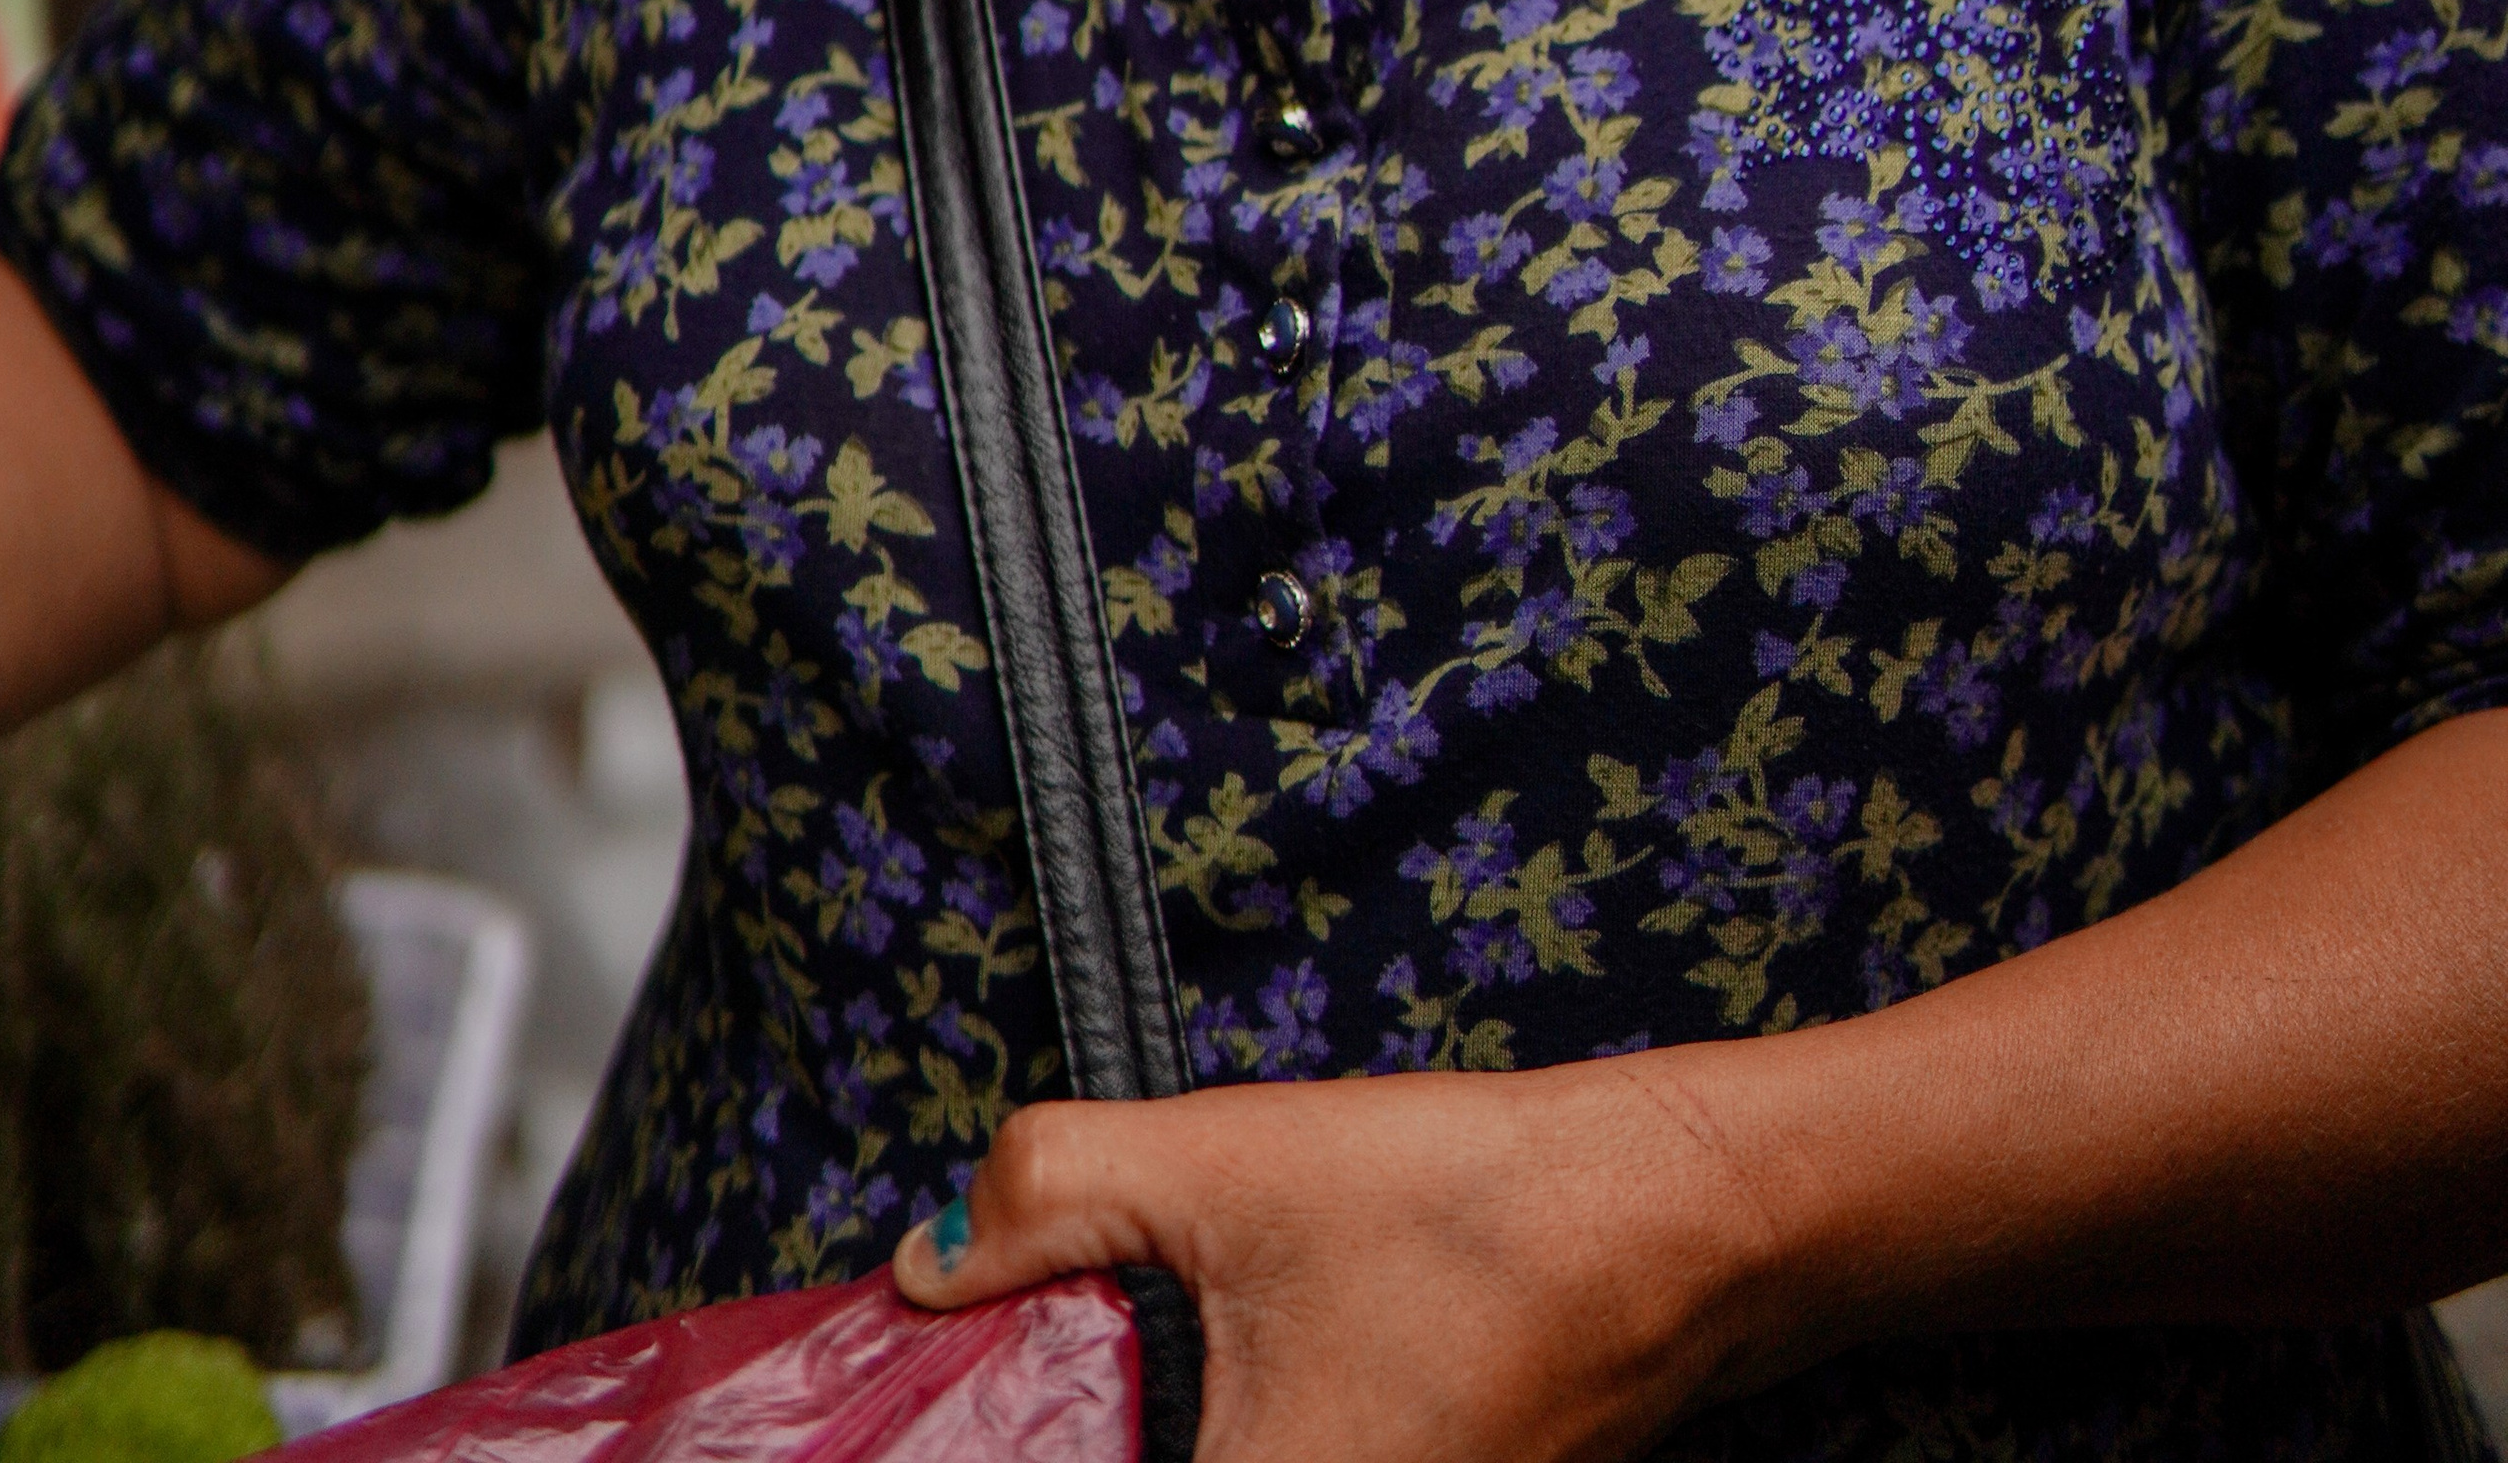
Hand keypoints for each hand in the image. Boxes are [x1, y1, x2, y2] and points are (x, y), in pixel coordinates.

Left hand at [891, 1057, 1785, 1462]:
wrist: (1673, 1227)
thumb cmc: (1478, 1214)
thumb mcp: (1232, 1165)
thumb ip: (1053, 1192)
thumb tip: (927, 1260)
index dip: (985, 1452)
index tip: (927, 1418)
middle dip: (1079, 1429)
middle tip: (1005, 1370)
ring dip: (1129, 1429)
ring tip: (1077, 1373)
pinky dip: (1207, 1433)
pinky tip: (1184, 1385)